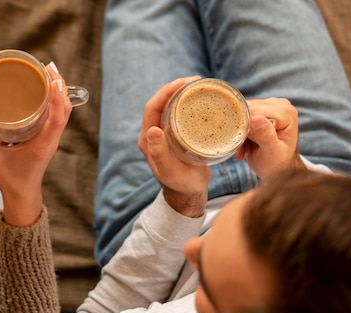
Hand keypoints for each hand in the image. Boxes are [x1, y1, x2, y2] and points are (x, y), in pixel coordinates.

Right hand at [0, 63, 72, 226]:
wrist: (22, 195)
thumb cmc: (7, 179)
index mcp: (42, 145)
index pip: (57, 117)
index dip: (57, 97)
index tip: (53, 78)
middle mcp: (51, 140)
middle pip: (65, 109)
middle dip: (60, 86)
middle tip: (48, 66)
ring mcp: (51, 139)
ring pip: (63, 111)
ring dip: (59, 91)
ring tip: (48, 72)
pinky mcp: (48, 138)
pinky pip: (57, 116)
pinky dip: (55, 100)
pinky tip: (46, 89)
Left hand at [138, 76, 210, 216]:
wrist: (189, 194)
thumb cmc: (180, 184)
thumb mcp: (169, 171)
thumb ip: (159, 153)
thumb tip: (152, 130)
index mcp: (147, 140)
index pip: (152, 108)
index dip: (165, 92)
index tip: (183, 82)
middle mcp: (153, 134)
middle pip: (161, 103)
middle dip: (175, 88)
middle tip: (196, 80)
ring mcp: (164, 135)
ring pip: (170, 107)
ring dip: (182, 94)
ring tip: (200, 86)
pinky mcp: (176, 136)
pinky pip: (180, 114)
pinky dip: (189, 104)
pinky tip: (202, 100)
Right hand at [235, 97, 303, 180]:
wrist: (279, 169)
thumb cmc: (278, 164)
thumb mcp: (272, 153)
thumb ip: (265, 136)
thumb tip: (255, 119)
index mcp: (286, 113)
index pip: (255, 111)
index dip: (245, 126)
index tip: (244, 144)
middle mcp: (280, 105)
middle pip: (247, 110)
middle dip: (241, 130)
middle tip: (244, 148)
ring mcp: (270, 106)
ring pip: (242, 113)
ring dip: (239, 132)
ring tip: (244, 148)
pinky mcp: (261, 110)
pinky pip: (242, 116)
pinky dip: (240, 132)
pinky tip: (245, 145)